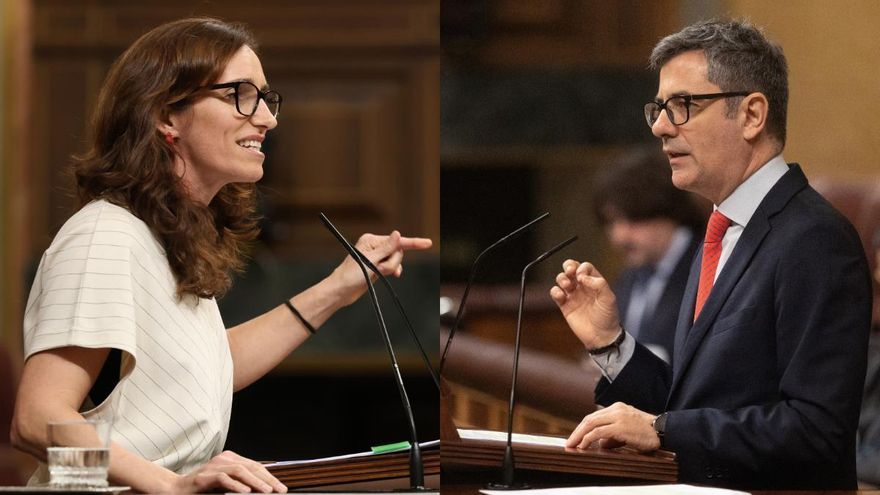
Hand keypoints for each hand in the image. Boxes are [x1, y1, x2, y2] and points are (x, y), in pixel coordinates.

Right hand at [172, 450, 286, 492]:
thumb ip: (240, 485)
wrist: (174, 490)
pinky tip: (245, 492)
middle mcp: (223, 459)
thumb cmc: (201, 489)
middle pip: (251, 467)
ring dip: (255, 482)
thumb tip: (262, 490)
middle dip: (267, 479)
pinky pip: (223, 479)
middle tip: (279, 490)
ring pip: (240, 471)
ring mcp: (213, 466)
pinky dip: (236, 485)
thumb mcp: (225, 486)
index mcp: (230, 459)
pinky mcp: (204, 477)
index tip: (280, 487)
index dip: (269, 476)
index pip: (254, 466)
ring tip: (267, 491)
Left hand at [331, 231, 432, 306]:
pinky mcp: (378, 267)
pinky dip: (392, 271)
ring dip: (390, 269)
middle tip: (379, 269)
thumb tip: (398, 234)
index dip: (413, 243)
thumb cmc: (350, 275)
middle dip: (392, 263)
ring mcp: (377, 257)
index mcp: (371, 240)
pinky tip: (388, 275)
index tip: (428, 243)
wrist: (341, 291)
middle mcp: (375, 247)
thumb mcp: (370, 261)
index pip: (397, 241)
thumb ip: (386, 248)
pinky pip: (393, 267)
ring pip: (396, 261)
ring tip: (377, 273)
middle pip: (397, 252)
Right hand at [549, 259, 620, 348]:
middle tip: (570, 271)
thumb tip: (583, 276)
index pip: (585, 267)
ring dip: (561, 278)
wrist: (601, 336)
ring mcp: (573, 296)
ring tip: (567, 286)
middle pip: (571, 268)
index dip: (582, 268)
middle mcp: (583, 287)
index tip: (582, 277)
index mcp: (594, 283)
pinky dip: (555, 291)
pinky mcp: (565, 306)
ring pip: (562, 279)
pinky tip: (561, 296)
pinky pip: (556, 294)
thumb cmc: (608, 317)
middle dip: (568, 266)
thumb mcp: (609, 298)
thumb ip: (599, 284)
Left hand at [566, 402, 659, 452]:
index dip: (583, 427)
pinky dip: (588, 439)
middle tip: (569, 442)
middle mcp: (616, 409)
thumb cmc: (647, 433)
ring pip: (591, 424)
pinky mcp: (620, 426)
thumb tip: (600, 444)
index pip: (594, 417)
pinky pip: (598, 432)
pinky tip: (583, 446)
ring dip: (579, 435)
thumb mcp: (627, 432)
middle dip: (577, 431)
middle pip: (589, 419)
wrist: (664, 431)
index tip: (576, 437)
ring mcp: (618, 416)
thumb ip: (612, 436)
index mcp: (617, 408)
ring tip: (572, 445)